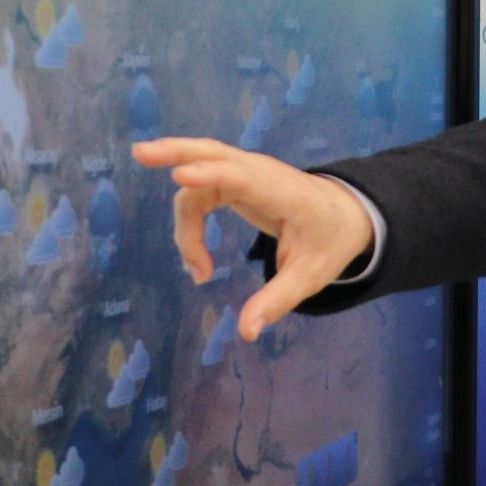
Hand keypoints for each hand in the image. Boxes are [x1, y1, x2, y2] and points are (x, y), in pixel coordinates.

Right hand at [130, 137, 374, 341]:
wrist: (344, 215)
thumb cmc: (328, 242)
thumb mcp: (310, 276)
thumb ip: (277, 300)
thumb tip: (246, 333)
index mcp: (286, 193)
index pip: (243, 177)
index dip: (211, 174)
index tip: (180, 176)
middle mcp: (262, 173)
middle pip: (213, 153)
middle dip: (176, 152)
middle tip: (140, 154)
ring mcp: (247, 172)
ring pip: (200, 172)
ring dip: (184, 218)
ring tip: (197, 269)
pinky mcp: (236, 178)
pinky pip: (202, 186)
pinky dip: (190, 217)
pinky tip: (192, 253)